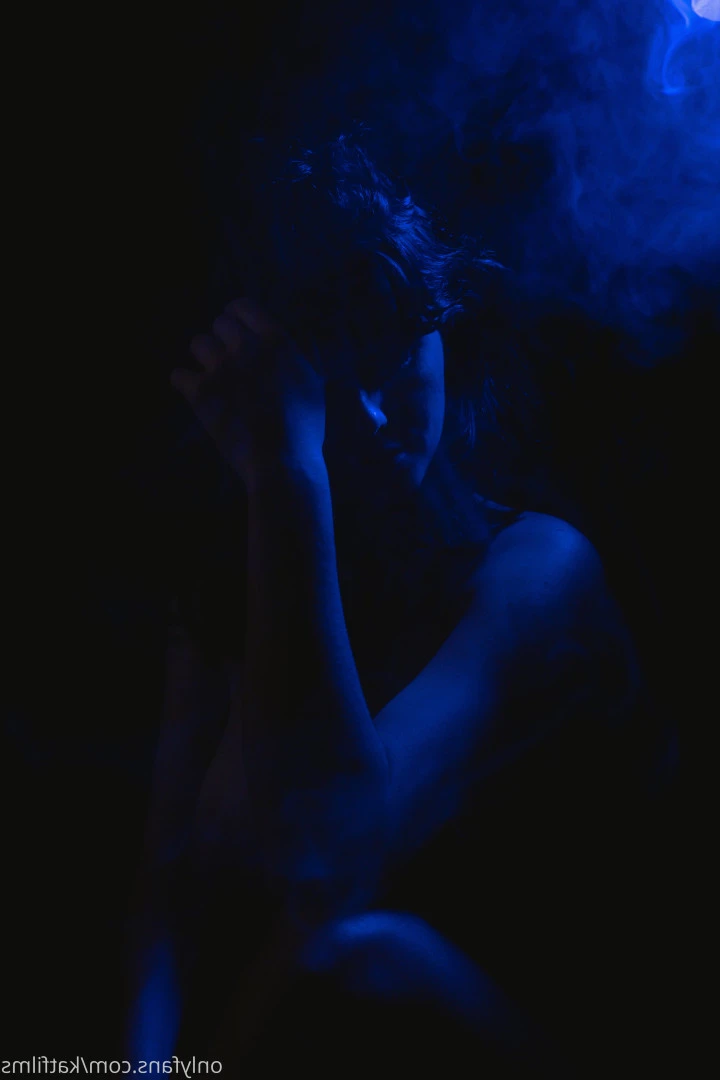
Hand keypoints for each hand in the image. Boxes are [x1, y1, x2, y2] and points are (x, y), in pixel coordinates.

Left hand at [170, 298, 325, 483]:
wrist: (282, 461)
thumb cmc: (304, 425)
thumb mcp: (314, 383)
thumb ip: (305, 354)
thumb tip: (300, 334)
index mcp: (276, 341)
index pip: (242, 306)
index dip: (236, 316)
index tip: (236, 329)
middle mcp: (245, 347)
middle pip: (218, 323)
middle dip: (221, 339)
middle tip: (227, 358)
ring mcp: (219, 369)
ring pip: (197, 343)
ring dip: (203, 357)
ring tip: (211, 374)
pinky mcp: (199, 393)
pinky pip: (178, 374)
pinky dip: (184, 382)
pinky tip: (194, 392)